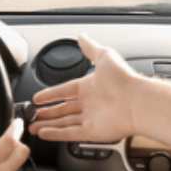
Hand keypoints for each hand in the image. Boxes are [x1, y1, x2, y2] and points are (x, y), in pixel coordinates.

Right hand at [29, 35, 143, 142]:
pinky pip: (70, 134)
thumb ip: (90, 47)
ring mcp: (91, 118)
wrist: (138, 102)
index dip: (50, 94)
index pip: (65, 90)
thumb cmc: (123, 79)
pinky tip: (44, 134)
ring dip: (48, 124)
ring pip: (64, 122)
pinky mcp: (92, 132)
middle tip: (32, 114)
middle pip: (63, 108)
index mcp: (90, 86)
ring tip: (33, 126)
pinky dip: (56, 134)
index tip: (38, 98)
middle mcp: (90, 103)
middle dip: (47, 112)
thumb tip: (81, 36)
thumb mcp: (104, 56)